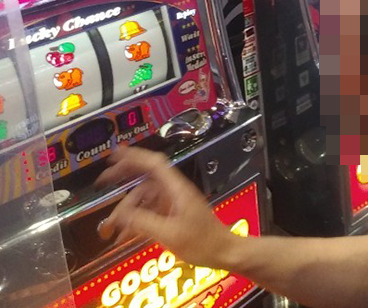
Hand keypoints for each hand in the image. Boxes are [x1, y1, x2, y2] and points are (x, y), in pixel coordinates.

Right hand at [96, 147, 235, 267]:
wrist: (224, 253)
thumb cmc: (203, 243)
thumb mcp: (170, 234)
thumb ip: (143, 222)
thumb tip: (119, 215)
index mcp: (177, 189)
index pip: (154, 164)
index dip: (134, 156)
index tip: (114, 155)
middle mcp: (175, 191)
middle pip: (145, 178)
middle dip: (123, 179)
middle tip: (102, 182)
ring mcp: (174, 202)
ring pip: (145, 198)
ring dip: (127, 210)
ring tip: (109, 228)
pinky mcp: (174, 214)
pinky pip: (150, 212)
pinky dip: (136, 221)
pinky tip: (123, 236)